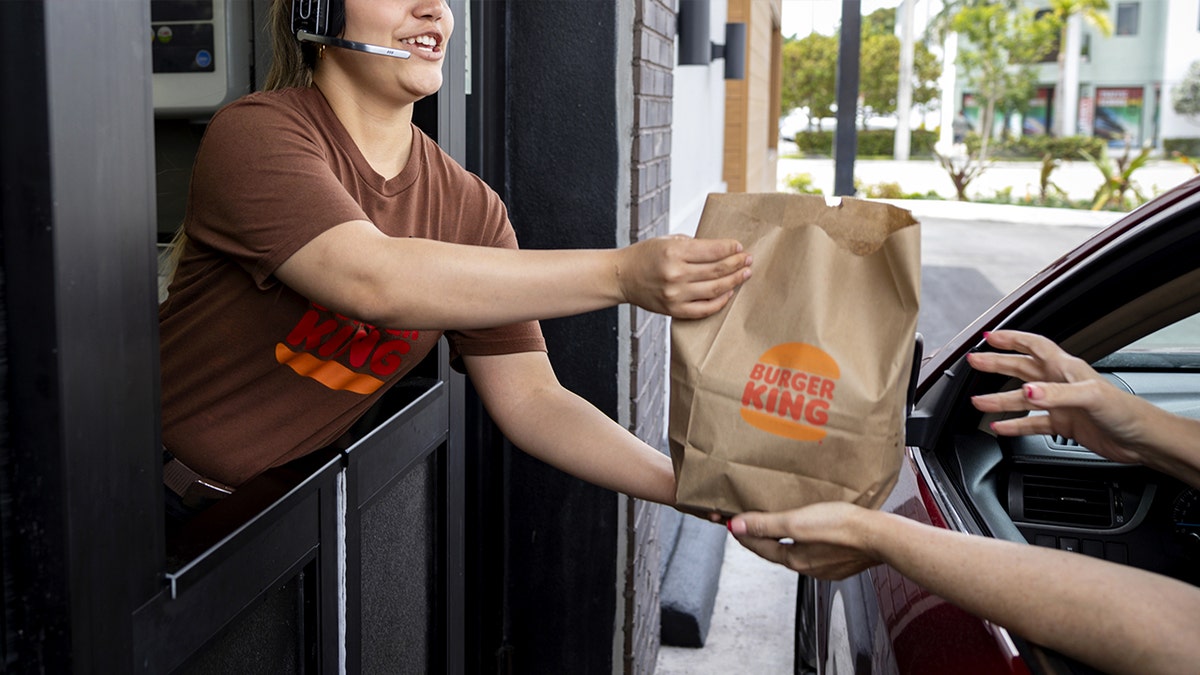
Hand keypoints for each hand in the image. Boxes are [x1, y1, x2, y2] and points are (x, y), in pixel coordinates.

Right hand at [614, 235, 750, 318]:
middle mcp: (675, 273)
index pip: (712, 250)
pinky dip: (720, 302)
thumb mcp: (668, 240)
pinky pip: (704, 309)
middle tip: (748, 260)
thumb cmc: (646, 255)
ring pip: (715, 289)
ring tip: (744, 274)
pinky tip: (728, 293)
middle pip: (717, 270)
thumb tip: (722, 250)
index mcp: (674, 251)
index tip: (739, 247)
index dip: (730, 248)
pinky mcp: (674, 310)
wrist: (623, 277)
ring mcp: (675, 294)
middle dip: (737, 264)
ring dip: (734, 281)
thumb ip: (693, 245)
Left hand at [727, 502, 882, 580]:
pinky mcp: (841, 559)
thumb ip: (766, 525)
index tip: (731, 524)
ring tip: (776, 524)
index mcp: (794, 559)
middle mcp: (808, 566)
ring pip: (797, 550)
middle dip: (761, 537)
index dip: (743, 534)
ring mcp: (825, 565)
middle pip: (776, 549)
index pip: (760, 547)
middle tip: (749, 524)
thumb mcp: (796, 522)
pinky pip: (815, 549)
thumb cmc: (842, 528)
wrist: (880, 536)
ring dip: (783, 538)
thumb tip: (738, 526)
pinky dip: (806, 540)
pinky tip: (810, 531)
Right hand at [967, 330, 1155, 465]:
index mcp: (1067, 368)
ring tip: (977, 402)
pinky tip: (1001, 428)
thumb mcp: (1090, 397)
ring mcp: (1060, 404)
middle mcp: (1060, 383)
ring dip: (999, 400)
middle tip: (974, 363)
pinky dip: (1015, 426)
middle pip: (1021, 369)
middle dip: (996, 364)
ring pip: (1022, 399)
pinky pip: (1031, 424)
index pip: (1034, 346)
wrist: (1142, 440)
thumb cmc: (1125, 412)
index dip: (1012, 339)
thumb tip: (1026, 392)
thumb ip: (1055, 394)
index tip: (990, 337)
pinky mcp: (1063, 424)